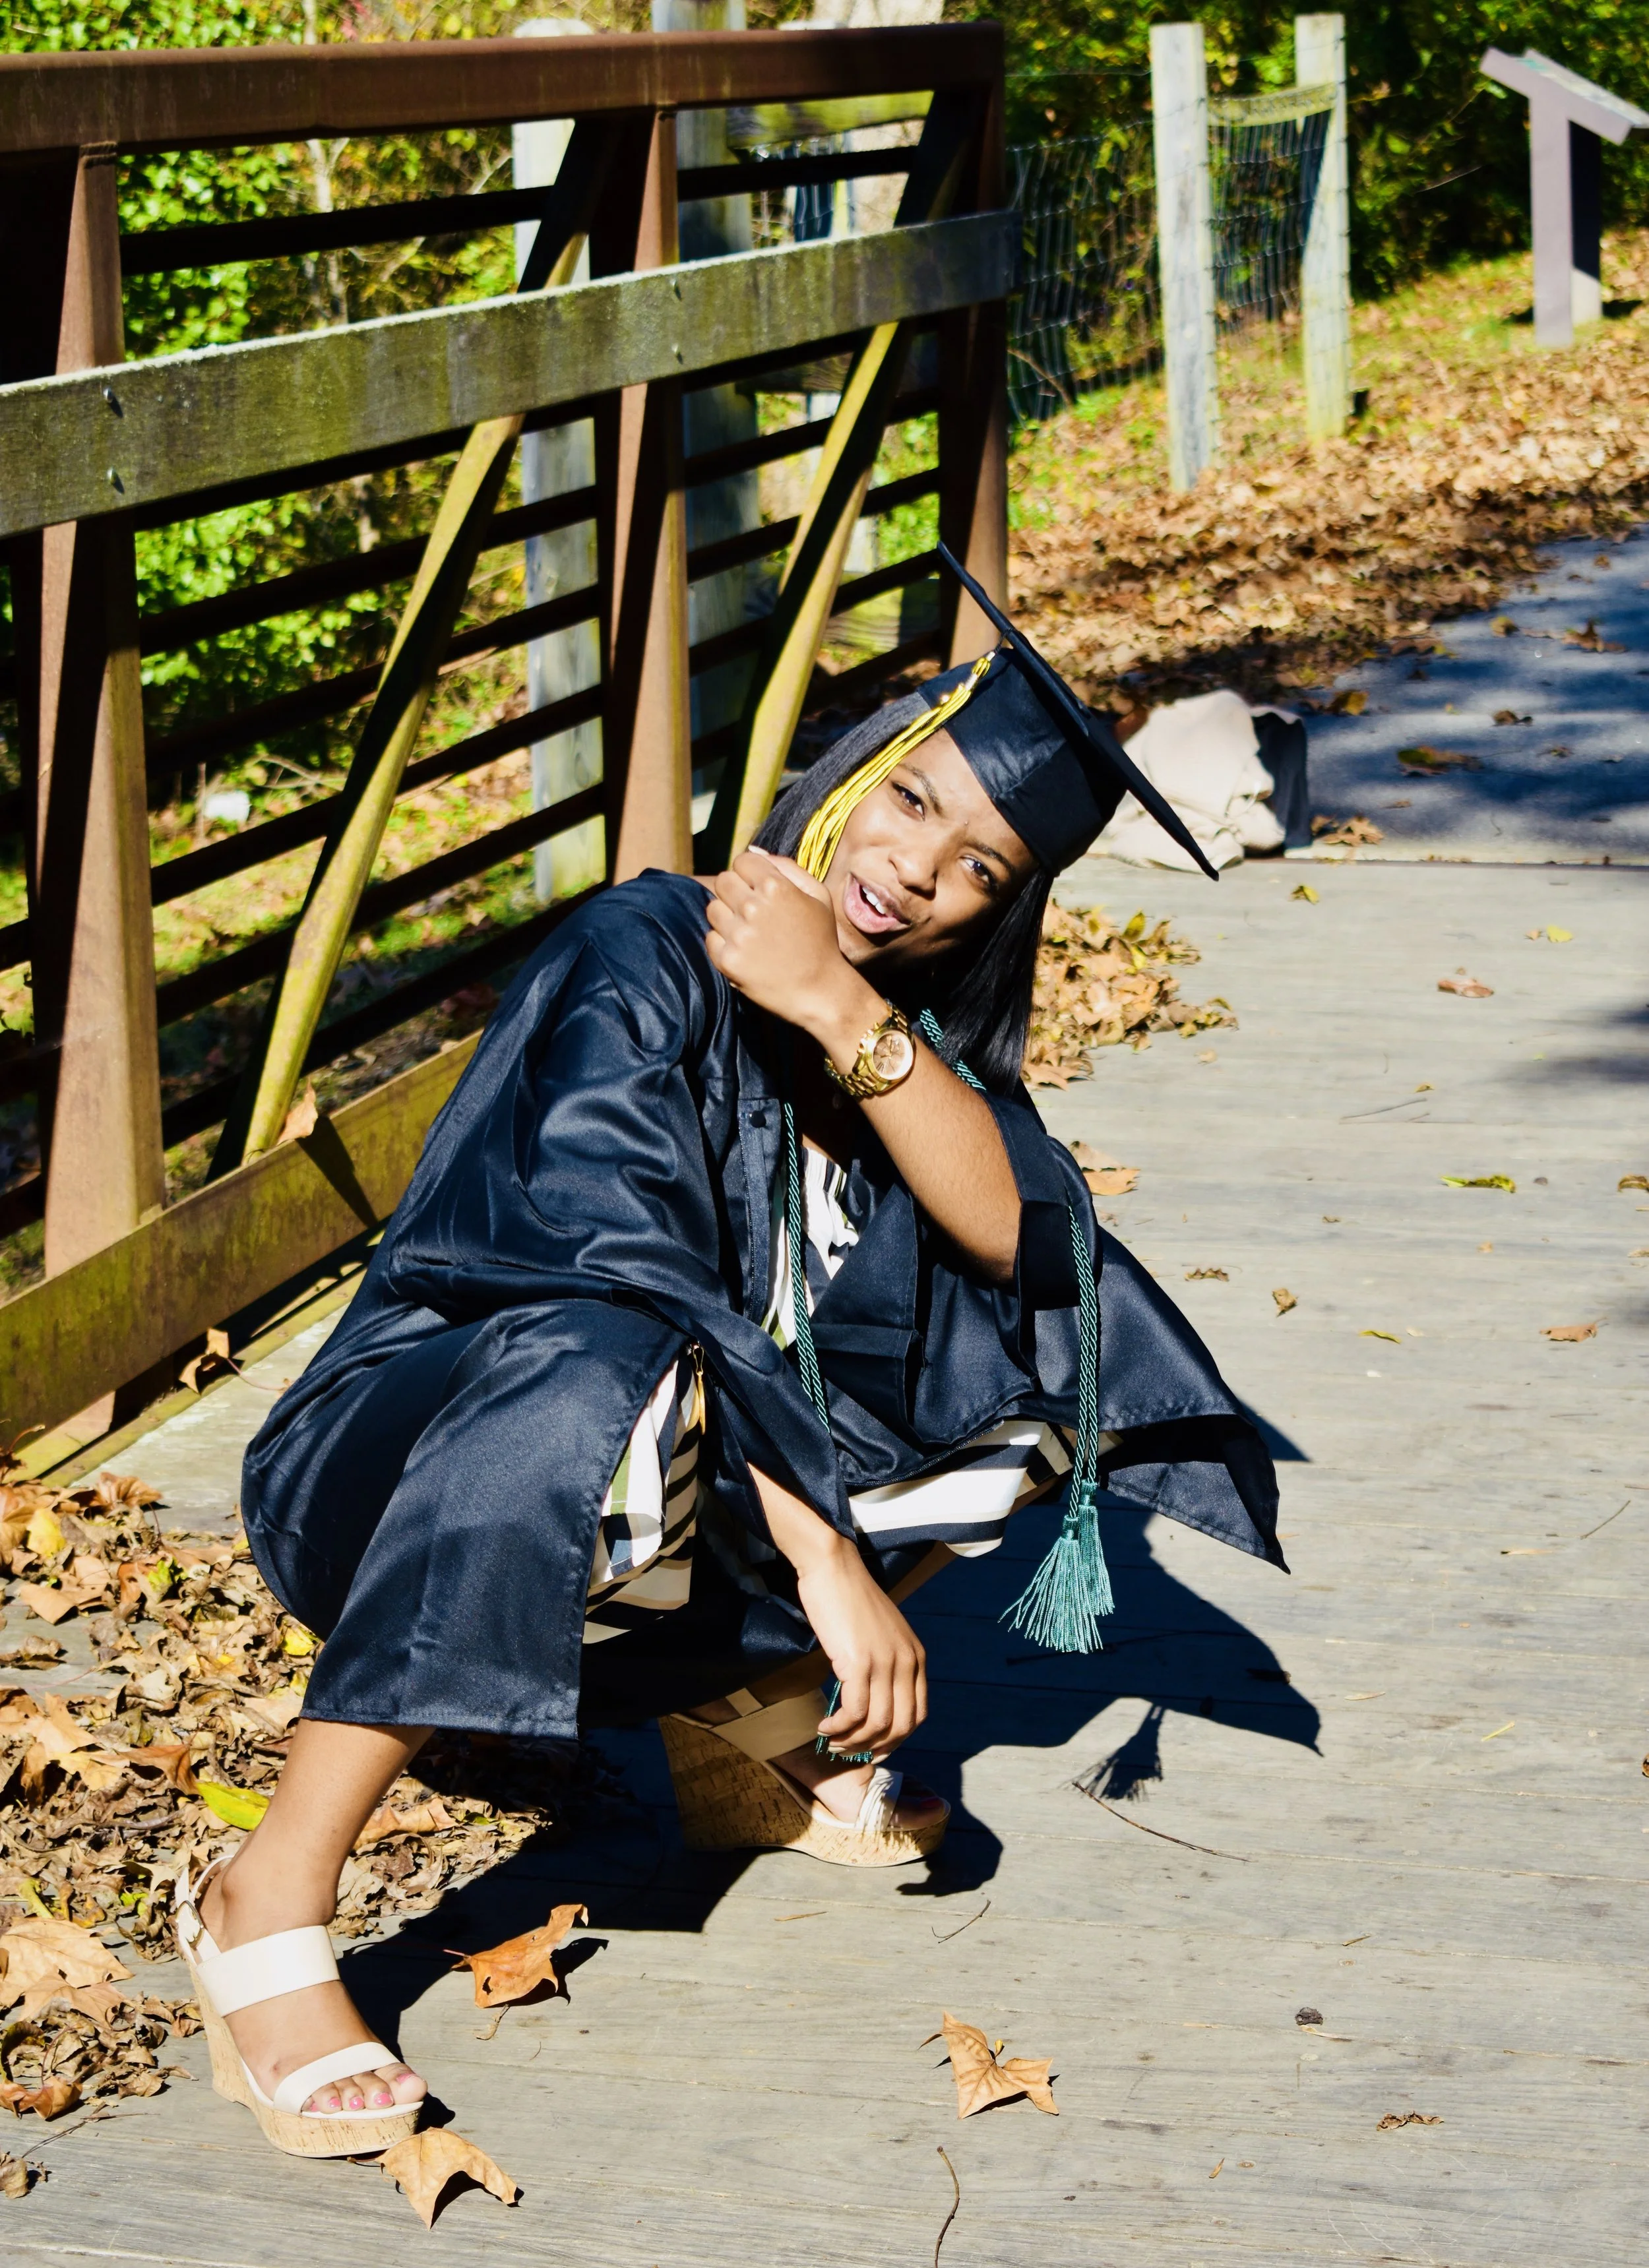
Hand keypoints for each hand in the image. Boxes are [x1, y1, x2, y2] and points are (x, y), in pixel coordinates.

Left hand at [704, 850, 871, 1040]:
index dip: (749, 872)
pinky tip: (745, 950)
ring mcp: (738, 935)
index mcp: (776, 887)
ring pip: (713, 909)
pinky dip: (723, 943)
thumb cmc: (821, 941)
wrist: (819, 990)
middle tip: (751, 910)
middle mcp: (753, 907)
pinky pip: (710, 938)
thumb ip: (787, 867)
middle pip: (722, 881)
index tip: (757, 887)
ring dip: (727, 916)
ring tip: (749, 931)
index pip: (742, 860)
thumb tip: (753, 850)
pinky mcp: (728, 959)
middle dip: (734, 891)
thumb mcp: (818, 895)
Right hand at [795, 1536, 928, 1758]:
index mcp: (916, 1656)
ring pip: (877, 1724)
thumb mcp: (881, 1635)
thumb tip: (872, 1705)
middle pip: (901, 1726)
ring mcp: (885, 1662)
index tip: (872, 1748)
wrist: (832, 1567)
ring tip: (832, 1741)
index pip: (918, 1715)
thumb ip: (886, 1665)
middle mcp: (907, 1662)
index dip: (895, 1739)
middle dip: (874, 1747)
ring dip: (853, 1742)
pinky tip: (824, 1727)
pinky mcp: (858, 1662)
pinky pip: (854, 1711)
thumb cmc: (849, 1599)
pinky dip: (839, 1727)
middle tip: (849, 1751)